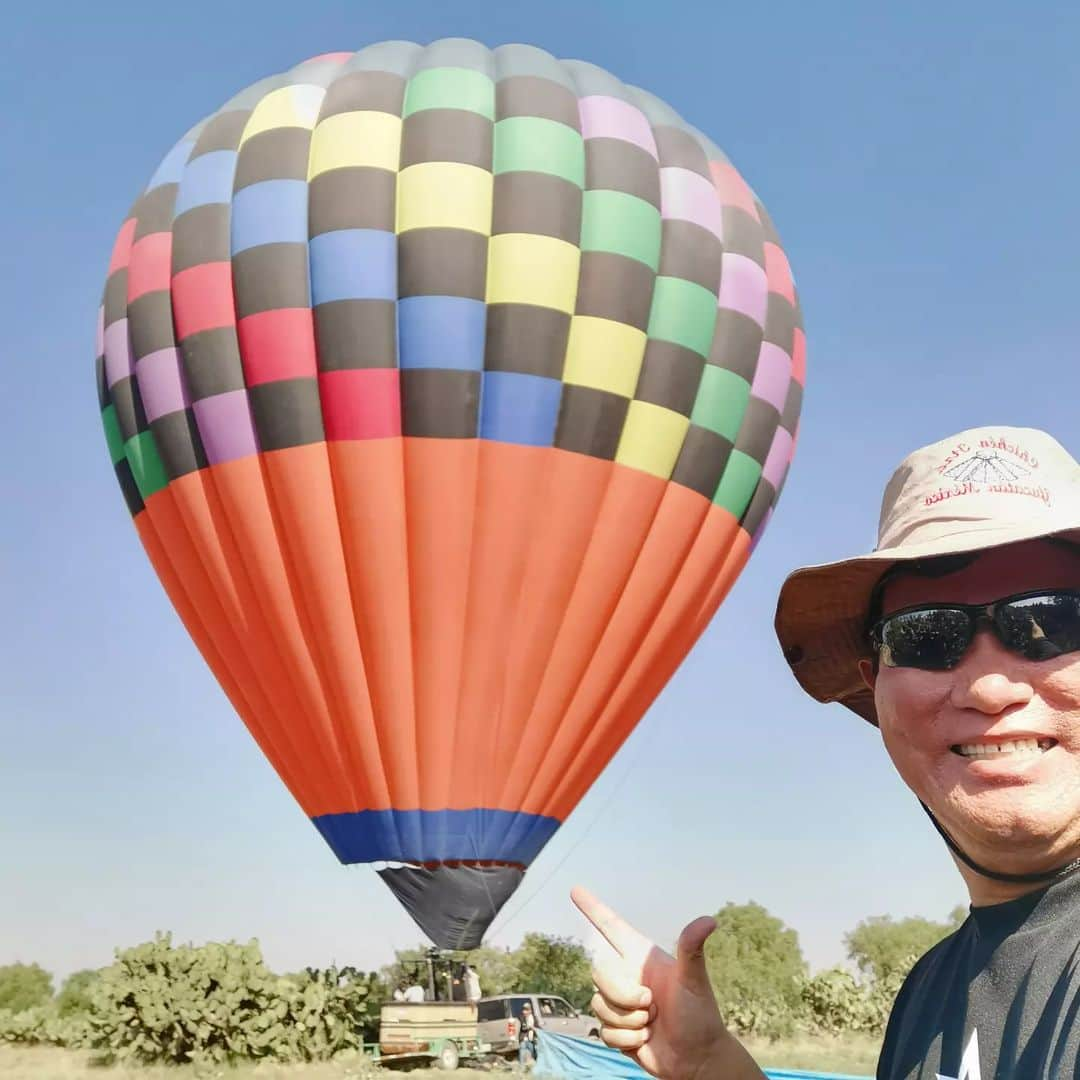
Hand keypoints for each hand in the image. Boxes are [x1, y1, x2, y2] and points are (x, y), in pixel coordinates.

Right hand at [571, 886, 762, 1079]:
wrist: (697, 1060)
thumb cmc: (700, 1016)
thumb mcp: (694, 980)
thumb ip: (691, 949)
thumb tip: (709, 920)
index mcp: (642, 958)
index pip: (612, 927)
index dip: (593, 908)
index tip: (575, 890)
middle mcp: (628, 976)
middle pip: (599, 972)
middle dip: (622, 993)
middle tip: (650, 1003)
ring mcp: (620, 1003)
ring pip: (599, 1004)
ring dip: (627, 1021)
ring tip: (650, 1023)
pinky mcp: (617, 1029)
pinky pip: (604, 1031)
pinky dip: (626, 1040)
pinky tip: (645, 1040)